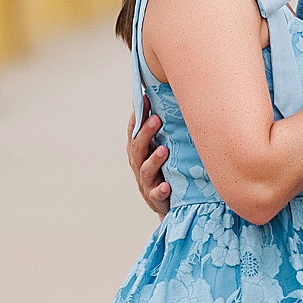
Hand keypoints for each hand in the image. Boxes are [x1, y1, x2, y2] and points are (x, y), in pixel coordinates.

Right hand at [127, 96, 170, 216]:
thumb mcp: (161, 148)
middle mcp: (139, 165)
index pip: (134, 131)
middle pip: (138, 148)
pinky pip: (157, 194)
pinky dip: (160, 190)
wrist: (169, 204)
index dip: (137, 116)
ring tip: (164, 150)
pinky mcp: (155, 198)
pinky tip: (167, 186)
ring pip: (145, 170)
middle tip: (156, 119)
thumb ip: (159, 129)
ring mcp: (146, 182)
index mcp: (139, 151)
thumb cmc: (165, 169)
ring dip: (154, 159)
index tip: (144, 99)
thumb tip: (160, 98)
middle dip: (145, 133)